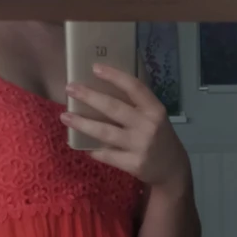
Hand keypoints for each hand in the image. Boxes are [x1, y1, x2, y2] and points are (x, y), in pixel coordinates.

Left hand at [62, 64, 189, 189]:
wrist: (171, 169)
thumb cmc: (158, 135)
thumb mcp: (155, 115)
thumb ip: (138, 101)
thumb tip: (112, 77)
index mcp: (154, 109)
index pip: (134, 87)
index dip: (114, 76)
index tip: (95, 67)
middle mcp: (148, 126)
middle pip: (114, 108)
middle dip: (89, 97)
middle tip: (70, 89)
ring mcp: (140, 146)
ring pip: (105, 133)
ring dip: (83, 124)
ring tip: (65, 116)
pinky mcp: (133, 164)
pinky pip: (107, 155)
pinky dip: (93, 150)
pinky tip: (81, 144)